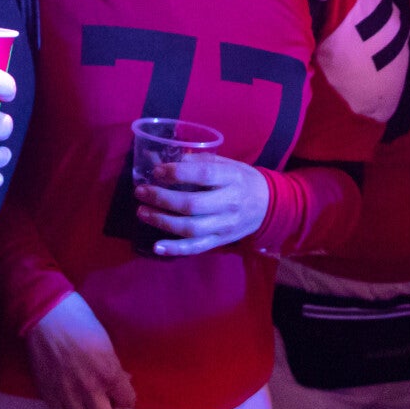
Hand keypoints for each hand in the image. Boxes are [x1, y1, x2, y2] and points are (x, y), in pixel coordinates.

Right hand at [26, 292, 136, 408]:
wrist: (46, 313)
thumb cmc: (80, 320)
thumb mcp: (106, 342)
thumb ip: (113, 366)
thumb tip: (121, 381)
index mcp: (108, 372)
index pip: (127, 402)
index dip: (124, 396)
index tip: (118, 391)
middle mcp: (89, 388)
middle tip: (101, 400)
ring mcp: (66, 393)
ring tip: (81, 398)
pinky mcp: (46, 392)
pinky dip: (63, 404)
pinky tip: (63, 390)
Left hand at [134, 153, 269, 255]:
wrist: (268, 206)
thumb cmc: (242, 180)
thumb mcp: (227, 164)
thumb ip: (199, 162)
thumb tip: (164, 159)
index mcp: (233, 178)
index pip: (204, 176)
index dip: (178, 173)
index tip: (157, 171)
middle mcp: (230, 203)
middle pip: (192, 205)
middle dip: (162, 199)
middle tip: (141, 192)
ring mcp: (225, 225)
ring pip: (191, 228)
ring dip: (162, 221)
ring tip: (142, 212)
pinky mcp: (220, 241)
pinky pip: (196, 248)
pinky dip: (175, 249)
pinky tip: (157, 246)